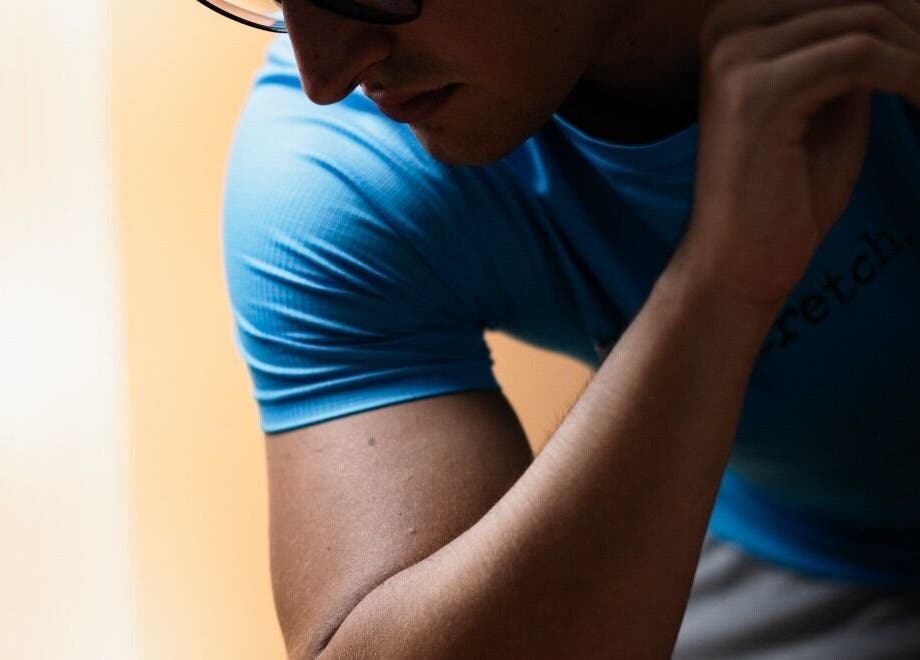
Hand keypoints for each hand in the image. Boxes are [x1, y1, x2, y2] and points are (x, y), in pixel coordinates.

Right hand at [678, 0, 919, 308]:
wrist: (741, 259)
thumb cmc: (788, 188)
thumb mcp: (828, 97)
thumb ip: (853, 44)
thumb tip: (910, 8)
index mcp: (735, 18)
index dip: (906, 11)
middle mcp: (726, 24)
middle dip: (919, 29)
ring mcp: (735, 55)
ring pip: (867, 18)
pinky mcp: (756, 91)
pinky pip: (861, 55)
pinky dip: (912, 75)